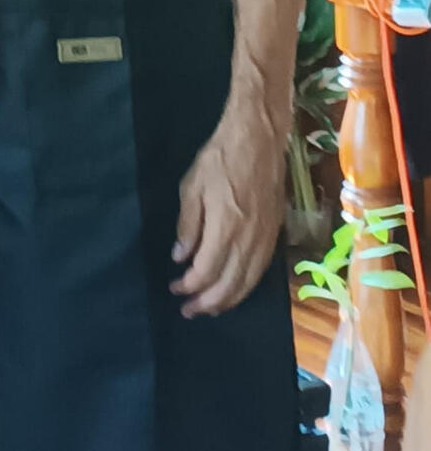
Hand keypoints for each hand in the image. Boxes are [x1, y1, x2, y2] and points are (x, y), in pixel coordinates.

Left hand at [172, 96, 285, 316]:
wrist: (259, 140)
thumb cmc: (219, 160)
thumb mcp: (191, 188)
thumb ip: (188, 226)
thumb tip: (181, 257)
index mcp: (226, 228)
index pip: (207, 270)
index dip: (190, 286)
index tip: (174, 289)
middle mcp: (249, 239)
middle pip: (230, 284)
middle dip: (208, 302)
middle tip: (188, 310)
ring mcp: (266, 238)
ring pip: (249, 281)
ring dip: (228, 299)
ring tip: (209, 309)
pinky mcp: (276, 233)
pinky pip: (261, 270)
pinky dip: (246, 285)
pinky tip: (235, 289)